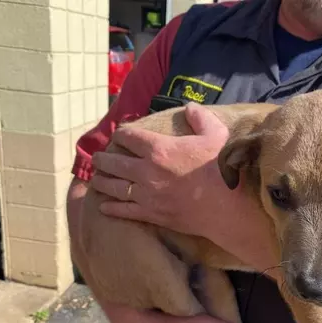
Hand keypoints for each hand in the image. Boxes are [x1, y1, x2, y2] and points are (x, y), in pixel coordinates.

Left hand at [91, 102, 236, 237]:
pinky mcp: (151, 214)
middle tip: (97, 159)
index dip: (121, 134)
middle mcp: (146, 171)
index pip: (129, 137)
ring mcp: (146, 194)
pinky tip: (102, 206)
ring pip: (114, 187)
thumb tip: (190, 108)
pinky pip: (124, 210)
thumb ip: (200, 118)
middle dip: (103, 159)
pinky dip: (111, 207)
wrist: (225, 205)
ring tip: (95, 179)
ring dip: (102, 181)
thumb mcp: (216, 134)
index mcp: (159, 148)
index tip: (119, 136)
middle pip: (115, 163)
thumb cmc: (220, 168)